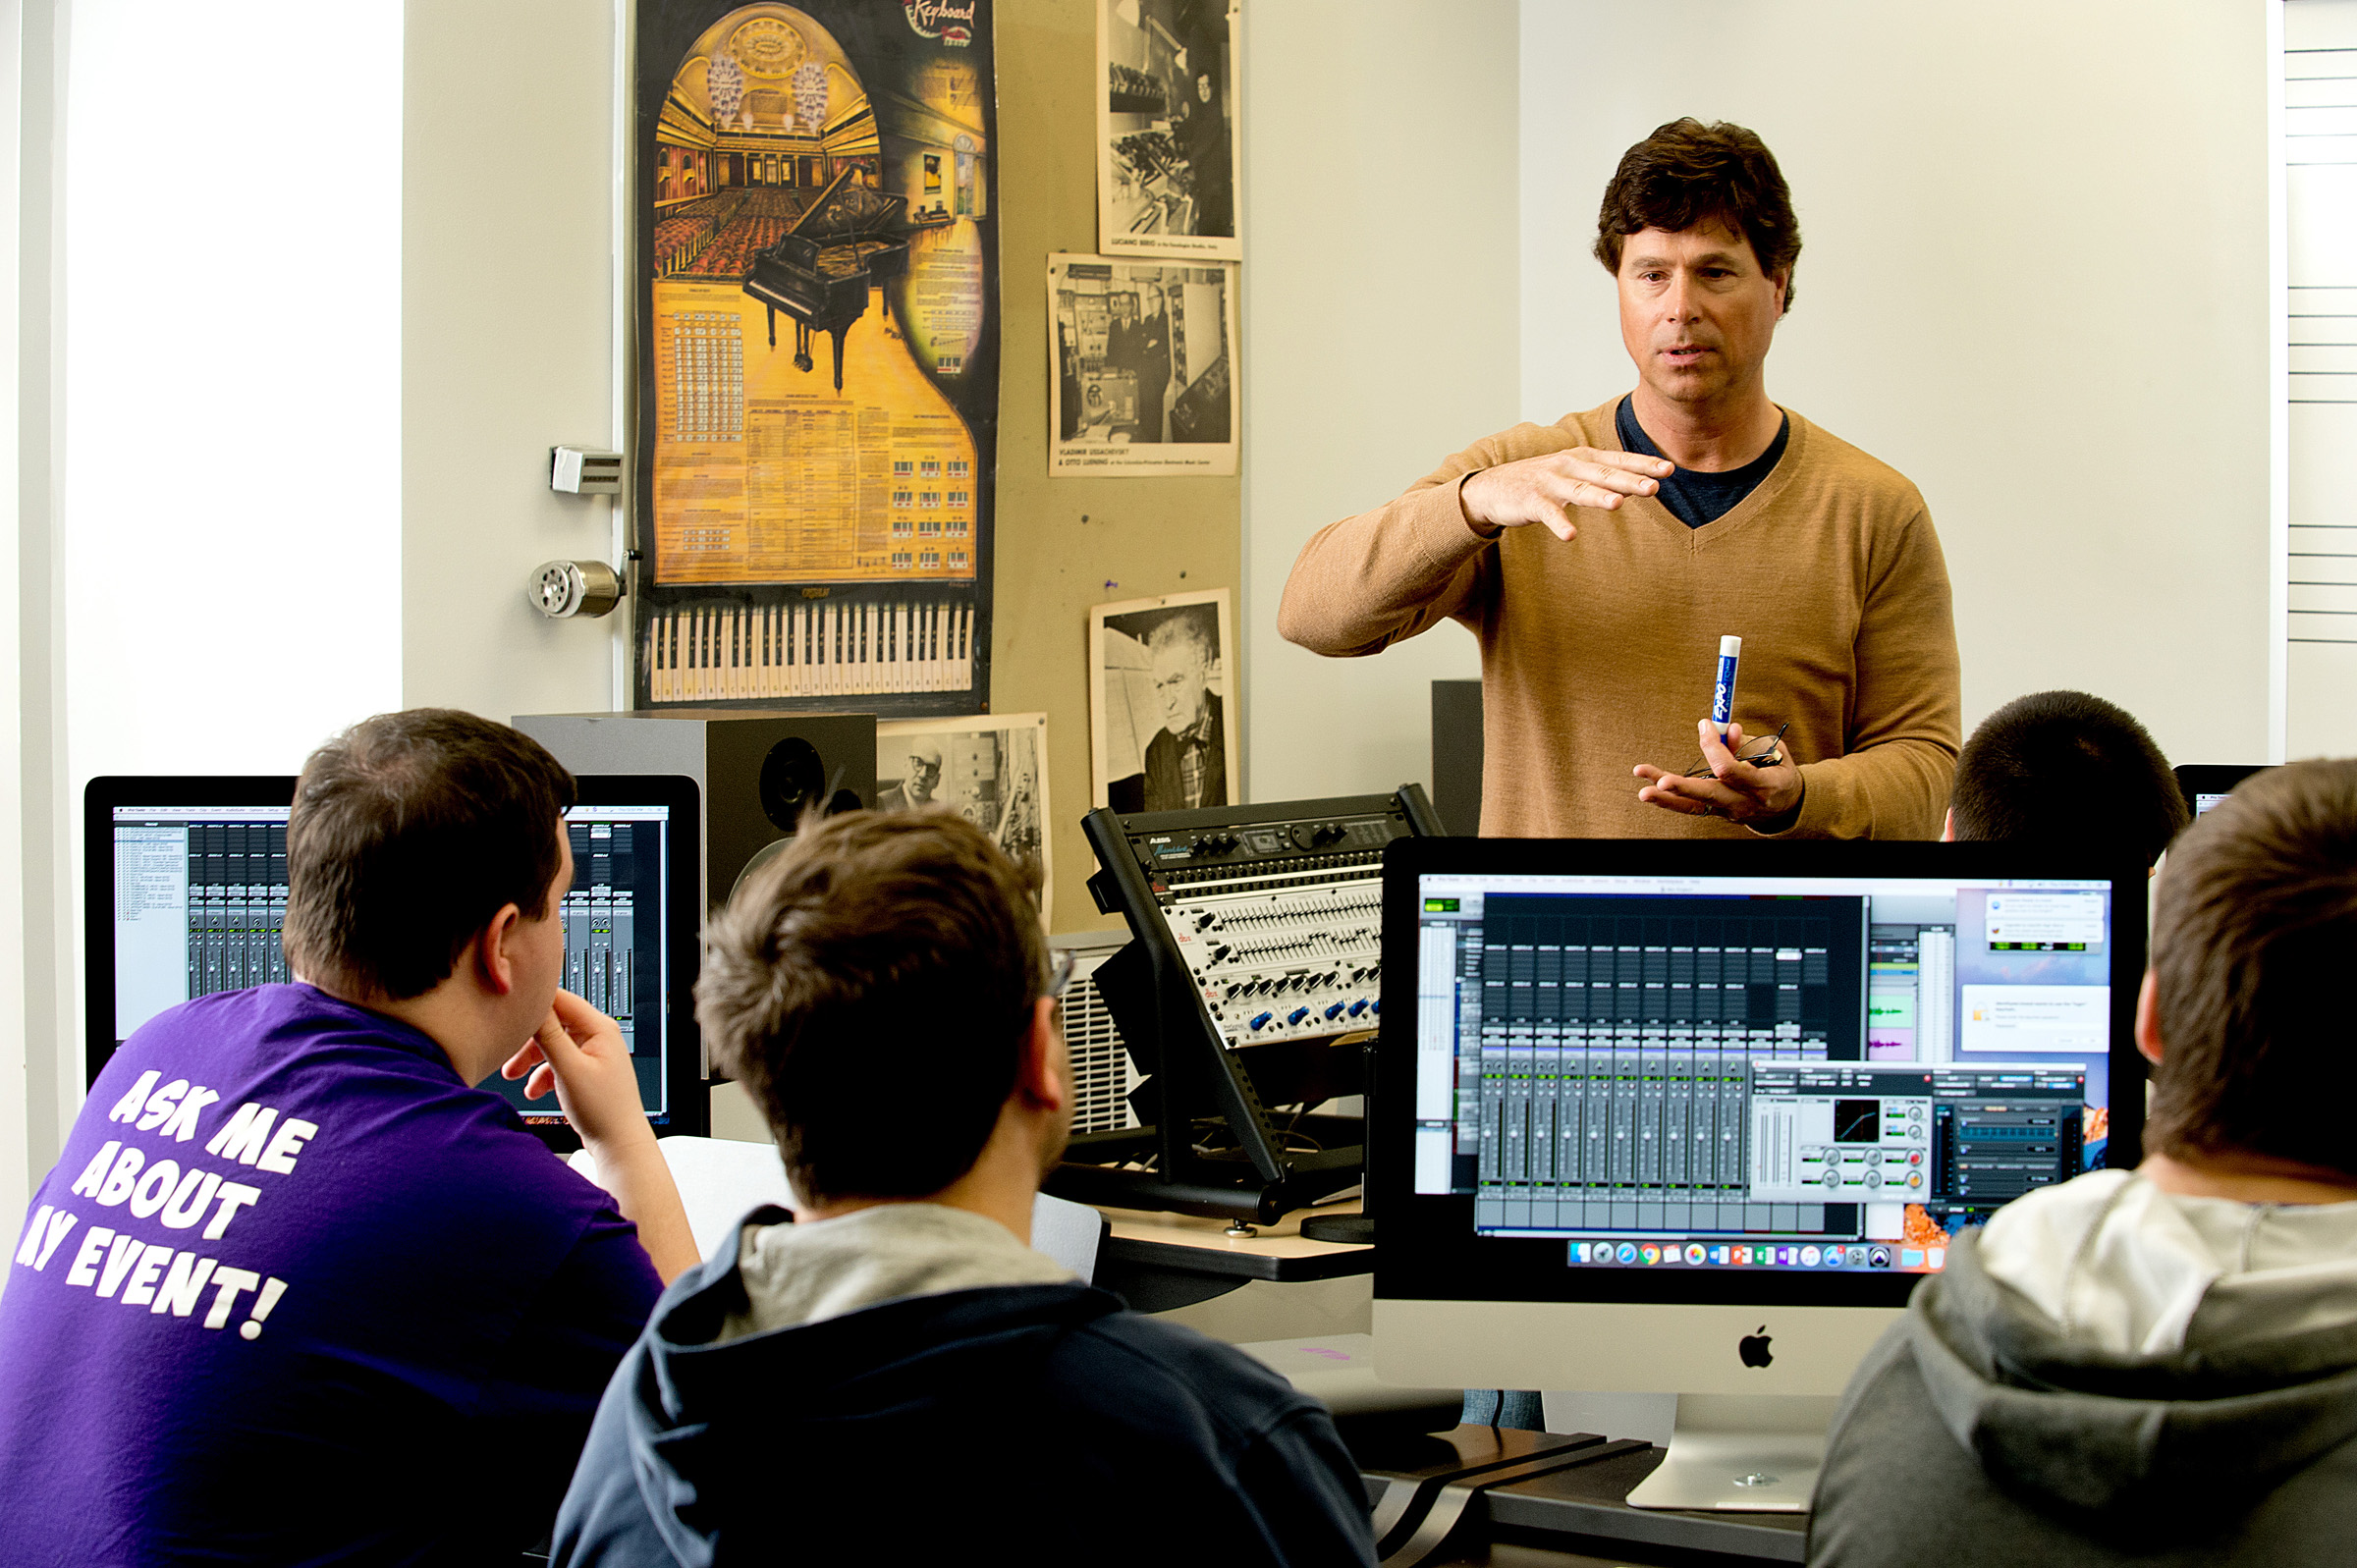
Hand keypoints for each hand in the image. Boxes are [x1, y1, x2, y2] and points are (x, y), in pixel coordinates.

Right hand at [502, 990, 653, 1156]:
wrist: (619, 1143)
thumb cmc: (602, 1109)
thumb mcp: (568, 1069)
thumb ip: (549, 1036)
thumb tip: (532, 1007)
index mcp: (600, 1028)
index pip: (561, 999)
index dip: (534, 1004)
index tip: (508, 1011)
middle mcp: (598, 1036)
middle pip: (554, 1023)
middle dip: (528, 1039)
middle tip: (506, 1055)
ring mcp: (593, 1054)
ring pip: (553, 1044)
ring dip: (531, 1058)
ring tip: (512, 1075)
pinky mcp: (586, 1071)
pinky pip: (558, 1062)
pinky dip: (543, 1074)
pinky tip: (534, 1091)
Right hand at [1459, 448, 1673, 540]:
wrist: (1493, 486)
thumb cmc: (1542, 481)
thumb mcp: (1575, 473)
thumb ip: (1605, 476)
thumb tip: (1643, 482)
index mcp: (1584, 458)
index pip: (1619, 460)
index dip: (1644, 464)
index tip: (1669, 470)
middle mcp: (1570, 466)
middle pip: (1605, 474)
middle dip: (1630, 480)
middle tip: (1654, 488)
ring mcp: (1550, 483)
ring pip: (1579, 490)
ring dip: (1599, 497)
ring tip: (1618, 505)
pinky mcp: (1531, 501)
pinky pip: (1548, 514)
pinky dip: (1559, 525)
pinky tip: (1571, 536)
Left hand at [1634, 720, 1804, 828]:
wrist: (1785, 806)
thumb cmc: (1778, 771)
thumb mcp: (1773, 753)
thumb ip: (1747, 742)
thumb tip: (1725, 729)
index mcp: (1763, 786)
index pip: (1732, 770)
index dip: (1715, 748)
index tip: (1705, 725)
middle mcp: (1743, 803)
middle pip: (1709, 795)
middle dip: (1684, 788)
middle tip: (1662, 782)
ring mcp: (1727, 812)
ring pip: (1694, 807)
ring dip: (1666, 799)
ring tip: (1643, 792)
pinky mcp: (1715, 813)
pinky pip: (1690, 807)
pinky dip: (1670, 799)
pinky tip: (1649, 789)